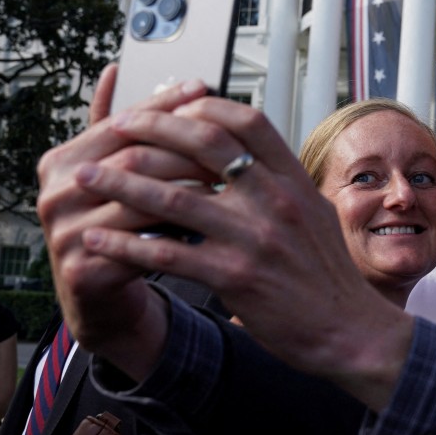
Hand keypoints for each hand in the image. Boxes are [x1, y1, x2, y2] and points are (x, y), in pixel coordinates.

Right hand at [36, 74, 210, 378]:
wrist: (97, 292)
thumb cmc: (115, 220)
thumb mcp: (114, 169)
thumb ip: (119, 125)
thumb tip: (116, 68)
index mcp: (60, 161)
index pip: (119, 122)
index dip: (164, 104)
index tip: (203, 87)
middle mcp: (54, 194)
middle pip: (133, 158)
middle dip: (187, 149)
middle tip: (229, 143)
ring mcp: (64, 234)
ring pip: (142, 201)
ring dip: (190, 189)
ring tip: (228, 181)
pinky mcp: (84, 271)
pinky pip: (145, 245)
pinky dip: (182, 232)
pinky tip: (212, 223)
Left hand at [74, 97, 413, 408]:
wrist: (349, 330)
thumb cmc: (328, 273)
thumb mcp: (316, 211)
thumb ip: (281, 180)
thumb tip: (248, 153)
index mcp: (294, 179)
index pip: (248, 121)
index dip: (204, 106)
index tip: (171, 105)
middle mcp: (275, 200)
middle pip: (205, 143)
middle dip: (153, 128)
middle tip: (118, 126)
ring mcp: (254, 238)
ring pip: (174, 196)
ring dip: (121, 182)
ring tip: (86, 176)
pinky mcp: (233, 278)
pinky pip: (166, 254)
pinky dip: (125, 245)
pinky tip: (98, 239)